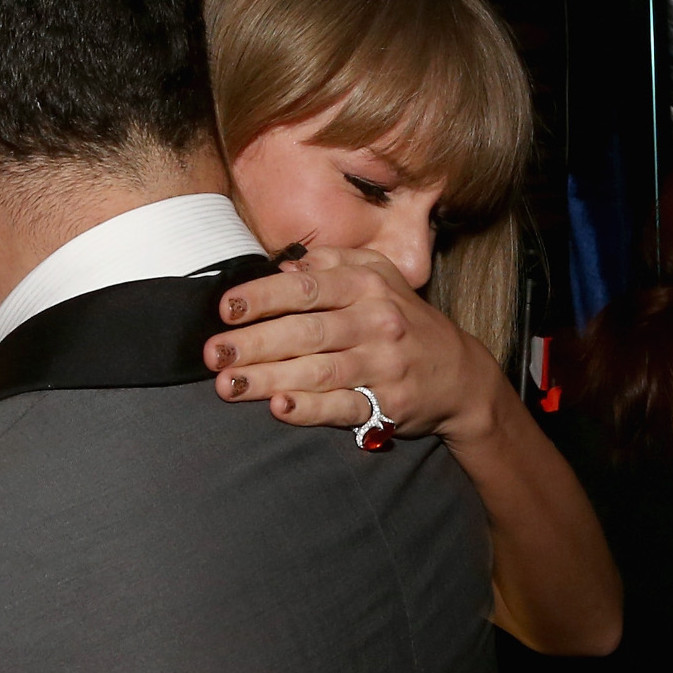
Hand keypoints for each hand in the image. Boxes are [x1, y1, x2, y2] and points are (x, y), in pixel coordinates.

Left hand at [205, 248, 506, 444]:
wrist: (460, 375)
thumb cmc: (403, 321)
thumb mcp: (380, 278)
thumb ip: (334, 264)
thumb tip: (284, 264)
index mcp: (367, 286)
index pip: (307, 287)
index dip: (263, 298)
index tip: (225, 309)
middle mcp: (376, 322)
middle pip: (306, 331)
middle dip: (254, 342)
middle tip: (213, 354)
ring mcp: (383, 365)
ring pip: (318, 370)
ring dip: (268, 378)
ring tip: (228, 385)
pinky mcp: (388, 405)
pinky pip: (344, 407)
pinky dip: (311, 409)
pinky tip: (279, 408)